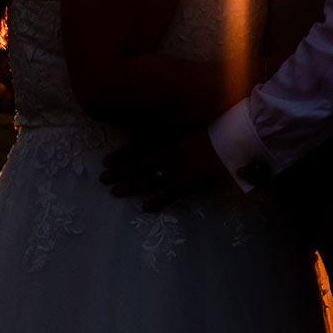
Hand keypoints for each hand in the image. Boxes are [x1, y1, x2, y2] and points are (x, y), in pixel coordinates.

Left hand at [101, 127, 228, 211]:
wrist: (230, 141)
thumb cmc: (209, 128)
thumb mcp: (183, 124)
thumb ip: (165, 128)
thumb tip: (145, 129)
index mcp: (166, 141)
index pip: (137, 149)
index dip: (121, 156)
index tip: (105, 161)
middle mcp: (167, 157)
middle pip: (138, 166)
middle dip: (119, 172)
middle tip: (102, 179)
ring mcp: (177, 171)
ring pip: (149, 180)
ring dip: (131, 186)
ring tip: (115, 192)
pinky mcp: (189, 183)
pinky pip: (170, 194)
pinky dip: (158, 201)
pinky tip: (146, 208)